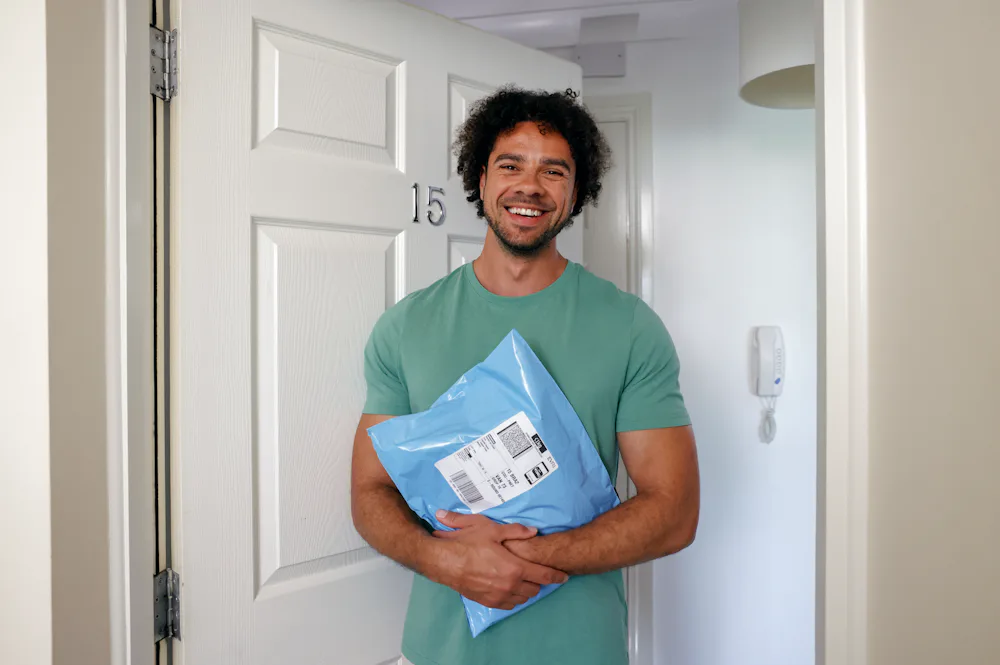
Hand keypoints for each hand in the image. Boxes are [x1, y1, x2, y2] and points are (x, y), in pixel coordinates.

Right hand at [429, 510, 568, 610]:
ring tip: (523, 580)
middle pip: (535, 589)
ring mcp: (498, 596)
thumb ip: (515, 531)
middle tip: (537, 572)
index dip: (557, 576)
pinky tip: (510, 588)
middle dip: (539, 581)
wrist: (444, 561)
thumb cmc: (468, 543)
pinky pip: (509, 604)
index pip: (544, 575)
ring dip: (527, 590)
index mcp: (515, 568)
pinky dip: (514, 597)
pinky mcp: (488, 602)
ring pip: (522, 599)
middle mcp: (510, 586)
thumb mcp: (491, 529)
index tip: (564, 576)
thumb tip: (534, 532)